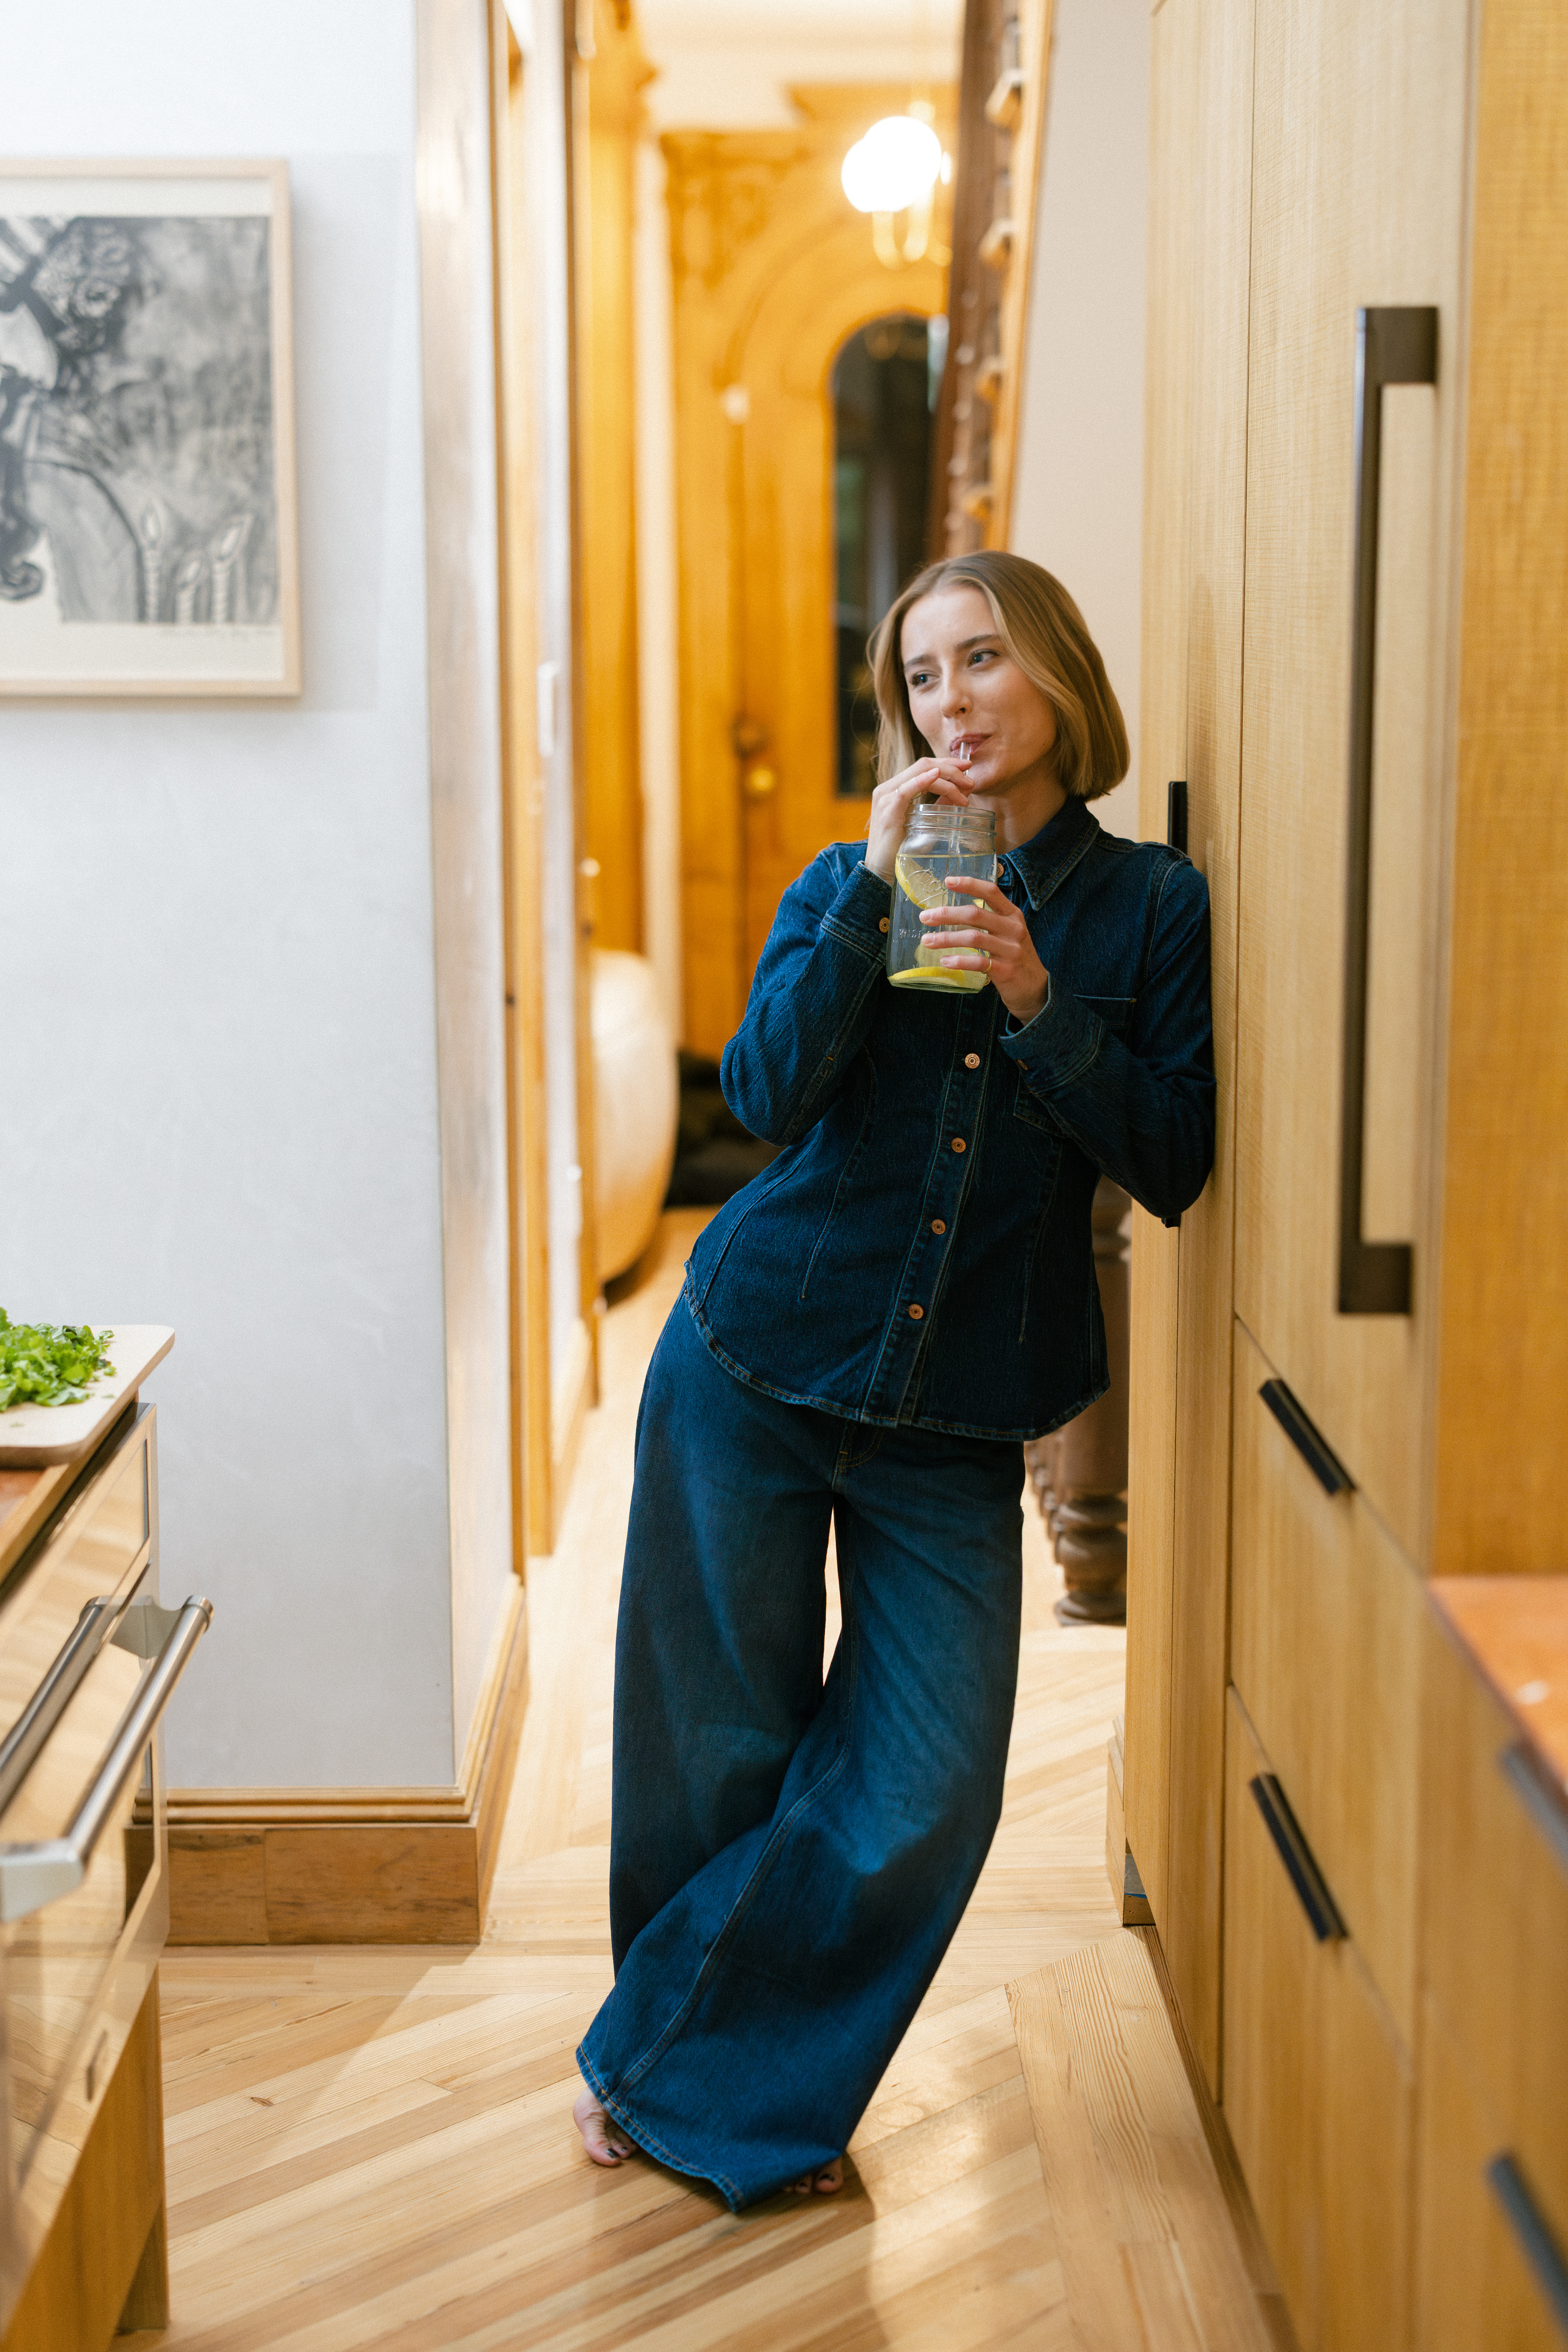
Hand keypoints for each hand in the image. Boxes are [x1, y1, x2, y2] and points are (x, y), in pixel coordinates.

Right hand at [865, 755, 977, 883]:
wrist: (880, 870)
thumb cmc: (902, 849)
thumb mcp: (924, 822)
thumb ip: (938, 805)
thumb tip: (962, 792)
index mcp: (895, 789)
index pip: (922, 767)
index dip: (946, 763)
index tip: (966, 766)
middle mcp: (887, 789)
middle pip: (922, 765)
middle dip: (951, 769)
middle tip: (970, 780)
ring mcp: (885, 798)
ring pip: (919, 774)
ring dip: (946, 778)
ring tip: (966, 788)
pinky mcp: (887, 811)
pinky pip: (905, 790)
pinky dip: (922, 781)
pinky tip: (936, 776)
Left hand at [920, 875, 1049, 1024]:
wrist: (1035, 988)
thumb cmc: (1015, 957)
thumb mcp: (1009, 933)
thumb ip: (990, 921)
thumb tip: (955, 913)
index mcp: (1012, 915)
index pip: (991, 892)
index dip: (969, 884)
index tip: (948, 881)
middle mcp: (1013, 929)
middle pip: (975, 915)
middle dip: (947, 914)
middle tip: (925, 917)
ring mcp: (1010, 949)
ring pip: (973, 938)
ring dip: (946, 939)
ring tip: (927, 941)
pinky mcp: (1005, 970)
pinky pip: (978, 962)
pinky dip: (959, 961)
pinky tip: (945, 961)